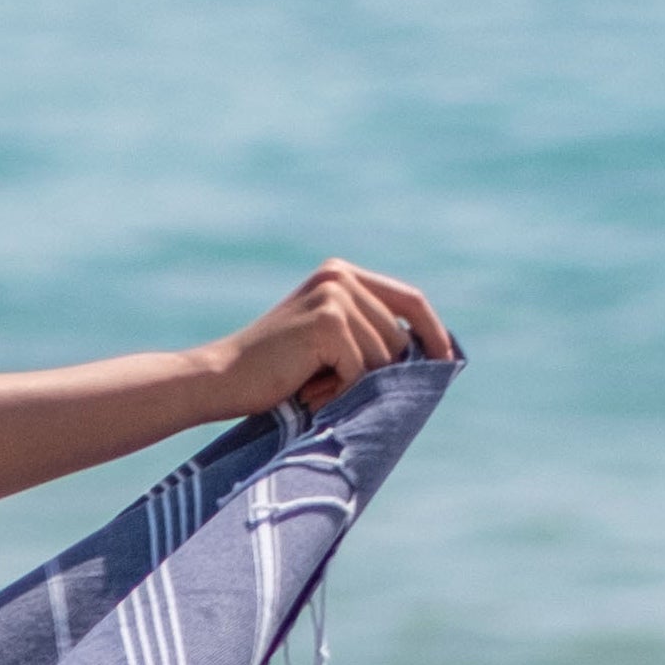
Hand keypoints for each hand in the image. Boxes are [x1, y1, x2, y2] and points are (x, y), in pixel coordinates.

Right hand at [207, 260, 454, 415]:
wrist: (217, 380)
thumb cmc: (269, 372)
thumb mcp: (324, 342)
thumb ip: (365, 332)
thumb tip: (430, 352)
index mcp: (340, 274)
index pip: (409, 299)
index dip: (433, 332)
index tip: (447, 362)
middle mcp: (339, 277)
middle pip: (399, 334)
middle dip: (379, 373)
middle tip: (328, 389)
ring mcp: (334, 296)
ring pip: (382, 356)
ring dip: (353, 384)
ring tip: (312, 387)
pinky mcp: (328, 322)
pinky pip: (361, 370)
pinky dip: (339, 391)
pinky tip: (306, 390)